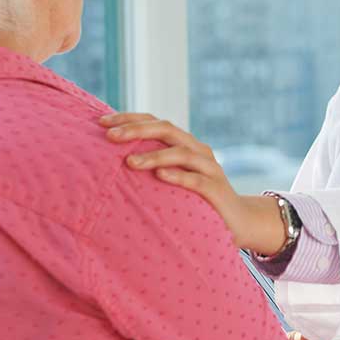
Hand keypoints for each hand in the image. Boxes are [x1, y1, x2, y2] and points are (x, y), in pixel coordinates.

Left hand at [98, 113, 287, 254]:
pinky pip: (197, 180)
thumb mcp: (172, 178)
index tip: (101, 122)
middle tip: (110, 136)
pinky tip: (160, 176)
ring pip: (180, 152)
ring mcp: (209, 168)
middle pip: (166, 130)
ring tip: (129, 162)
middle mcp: (197, 150)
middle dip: (136, 130)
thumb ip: (152, 166)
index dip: (129, 118)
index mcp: (184, 143)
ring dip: (153, 156)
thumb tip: (111, 160)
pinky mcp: (216, 189)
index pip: (155, 122)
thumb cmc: (195, 199)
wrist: (237, 220)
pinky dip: (178, 176)